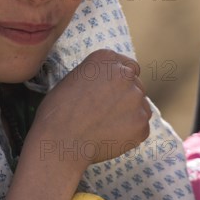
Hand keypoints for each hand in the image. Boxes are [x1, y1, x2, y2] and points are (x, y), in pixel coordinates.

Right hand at [30, 49, 151, 166]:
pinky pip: (140, 127)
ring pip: (140, 106)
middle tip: (104, 112)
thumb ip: (99, 75)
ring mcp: (136, 98)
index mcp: (106, 59)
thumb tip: (110, 85)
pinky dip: (129, 132)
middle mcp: (125, 74)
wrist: (60, 141)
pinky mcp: (141, 123)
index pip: (128, 66)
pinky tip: (109, 135)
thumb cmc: (59, 110)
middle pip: (136, 85)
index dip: (120, 80)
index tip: (111, 91)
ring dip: (129, 114)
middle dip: (124, 97)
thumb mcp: (75, 78)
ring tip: (105, 125)